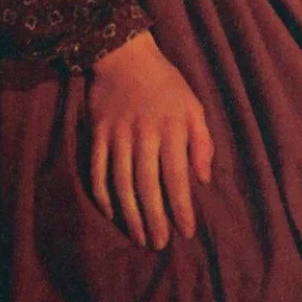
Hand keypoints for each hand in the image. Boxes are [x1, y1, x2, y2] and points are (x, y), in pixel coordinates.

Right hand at [87, 30, 213, 250]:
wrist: (124, 56)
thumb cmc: (166, 84)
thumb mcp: (193, 105)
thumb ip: (202, 142)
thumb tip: (204, 179)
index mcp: (171, 128)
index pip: (177, 176)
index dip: (181, 207)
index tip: (187, 231)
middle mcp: (143, 135)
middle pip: (147, 186)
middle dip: (154, 219)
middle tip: (159, 245)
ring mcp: (117, 136)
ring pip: (121, 185)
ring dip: (130, 216)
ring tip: (140, 237)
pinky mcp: (97, 135)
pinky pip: (97, 173)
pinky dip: (104, 197)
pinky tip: (113, 215)